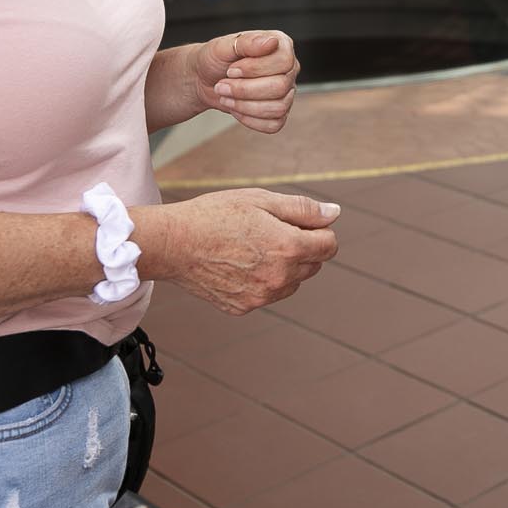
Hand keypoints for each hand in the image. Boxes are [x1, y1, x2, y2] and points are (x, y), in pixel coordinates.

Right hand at [138, 189, 339, 314]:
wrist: (172, 244)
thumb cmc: (216, 214)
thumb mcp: (262, 200)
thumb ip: (304, 209)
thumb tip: (335, 214)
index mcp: (289, 248)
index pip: (330, 245)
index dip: (318, 230)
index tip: (296, 222)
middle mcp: (280, 278)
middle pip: (313, 265)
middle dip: (302, 247)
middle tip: (268, 230)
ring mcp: (262, 296)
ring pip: (292, 282)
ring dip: (284, 266)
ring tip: (251, 246)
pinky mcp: (244, 307)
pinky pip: (267, 293)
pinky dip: (262, 280)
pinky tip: (238, 263)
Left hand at [194, 31, 299, 133]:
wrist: (204, 78)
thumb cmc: (215, 59)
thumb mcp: (224, 45)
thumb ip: (248, 42)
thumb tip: (271, 42)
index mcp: (280, 46)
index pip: (284, 62)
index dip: (255, 69)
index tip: (232, 69)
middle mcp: (288, 68)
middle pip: (280, 87)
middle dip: (245, 90)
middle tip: (223, 85)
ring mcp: (286, 91)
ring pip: (278, 107)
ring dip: (245, 105)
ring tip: (226, 96)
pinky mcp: (278, 112)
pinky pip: (274, 124)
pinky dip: (250, 119)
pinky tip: (237, 108)